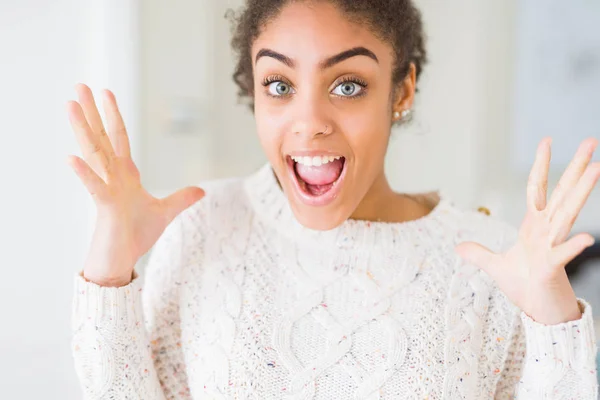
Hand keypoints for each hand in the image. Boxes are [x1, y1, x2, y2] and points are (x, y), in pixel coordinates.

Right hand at [67, 84, 204, 286]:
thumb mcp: (165, 212)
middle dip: (93, 111)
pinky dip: (85, 174)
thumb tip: (201, 190)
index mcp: (126, 174)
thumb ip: (181, 199)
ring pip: (94, 154)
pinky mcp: (105, 206)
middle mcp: (114, 176)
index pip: (120, 138)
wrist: (123, 259)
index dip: (114, 115)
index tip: (106, 93)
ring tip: (70, 105)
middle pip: (102, 137)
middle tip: (80, 85)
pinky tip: (72, 158)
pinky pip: (94, 187)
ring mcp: (107, 188)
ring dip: (83, 130)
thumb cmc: (137, 235)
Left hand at [455, 137, 599, 324]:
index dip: (541, 165)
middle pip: (562, 192)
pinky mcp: (552, 267)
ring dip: (581, 192)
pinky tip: (588, 237)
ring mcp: (552, 246)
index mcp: (534, 225)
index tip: (547, 140)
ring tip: (597, 168)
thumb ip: (479, 254)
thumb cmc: (524, 287)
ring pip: (567, 213)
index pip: (538, 188)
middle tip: (592, 141)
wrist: (537, 312)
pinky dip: (573, 246)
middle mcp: (547, 230)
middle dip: (575, 167)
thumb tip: (459, 247)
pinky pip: (563, 254)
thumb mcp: (495, 267)